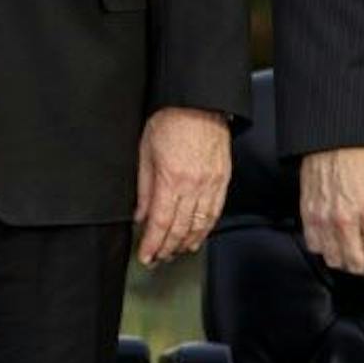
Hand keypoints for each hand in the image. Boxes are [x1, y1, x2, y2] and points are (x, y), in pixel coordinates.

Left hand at [134, 106, 230, 266]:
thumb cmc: (170, 119)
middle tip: (158, 259)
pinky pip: (215, 212)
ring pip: (199, 225)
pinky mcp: (223, 180)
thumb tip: (140, 214)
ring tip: (175, 253)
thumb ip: (144, 187)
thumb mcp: (145, 151)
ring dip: (186, 243)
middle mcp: (193, 186)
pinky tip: (198, 237)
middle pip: (179, 228)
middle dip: (167, 248)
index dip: (152, 244)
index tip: (146, 256)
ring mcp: (211, 184)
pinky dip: (206, 229)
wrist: (199, 102)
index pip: (160, 222)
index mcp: (171, 179)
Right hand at [300, 146, 363, 288]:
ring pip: (335, 260)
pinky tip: (337, 241)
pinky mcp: (308, 213)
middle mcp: (346, 220)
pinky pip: (315, 246)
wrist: (337, 138)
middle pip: (358, 266)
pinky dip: (327, 249)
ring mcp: (324, 218)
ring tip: (358, 253)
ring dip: (349, 262)